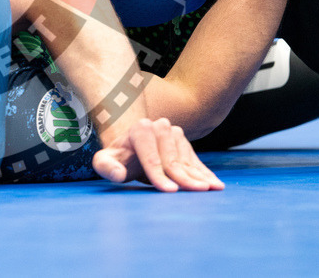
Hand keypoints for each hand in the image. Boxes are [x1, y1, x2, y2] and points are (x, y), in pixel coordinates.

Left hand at [91, 118, 224, 191]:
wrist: (130, 149)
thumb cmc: (117, 158)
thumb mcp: (104, 162)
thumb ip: (106, 167)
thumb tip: (118, 174)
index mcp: (139, 130)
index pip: (151, 156)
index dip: (159, 175)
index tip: (169, 191)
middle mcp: (158, 127)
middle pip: (172, 158)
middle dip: (183, 177)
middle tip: (197, 191)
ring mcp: (173, 133)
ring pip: (186, 159)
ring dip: (199, 175)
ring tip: (212, 189)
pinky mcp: (183, 142)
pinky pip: (195, 160)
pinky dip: (205, 173)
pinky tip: (215, 183)